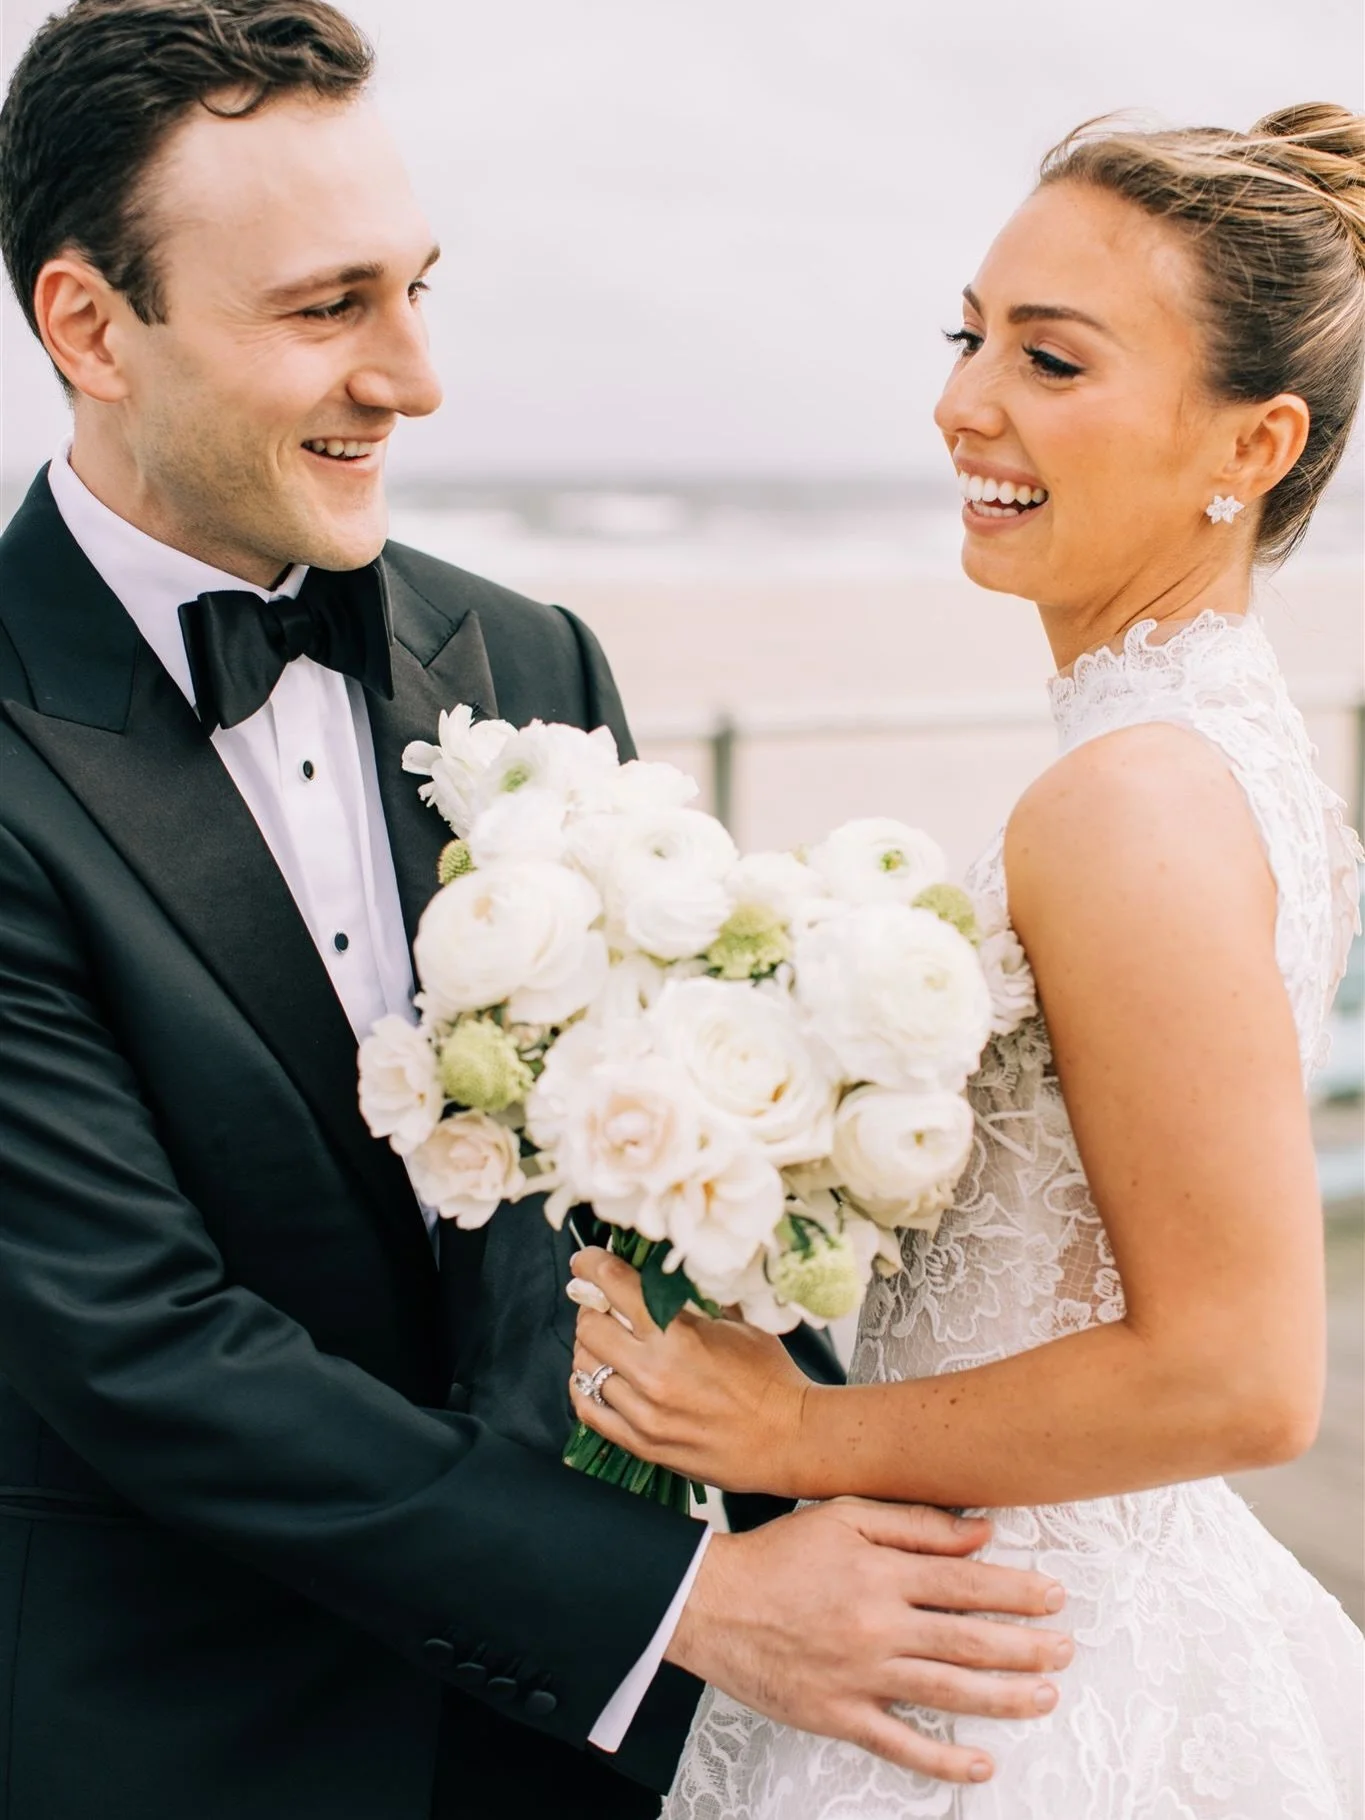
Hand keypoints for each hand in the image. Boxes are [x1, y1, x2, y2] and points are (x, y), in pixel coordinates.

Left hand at [568, 1247, 809, 1495]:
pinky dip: (586, 1387)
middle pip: (590, 1324)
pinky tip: (602, 1377)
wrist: (792, 1439)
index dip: (592, 1265)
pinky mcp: (643, 1444)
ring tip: (611, 1342)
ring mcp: (645, 1412)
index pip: (614, 1285)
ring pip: (584, 1366)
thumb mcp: (740, 1323)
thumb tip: (670, 1272)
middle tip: (604, 1305)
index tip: (587, 1261)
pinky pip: (590, 1410)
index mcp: (678, 1334)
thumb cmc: (772, 1378)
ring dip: (593, 1348)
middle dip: (593, 1308)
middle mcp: (654, 1372)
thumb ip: (698, 1298)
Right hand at [667, 1499, 1071, 1785]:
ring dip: (1005, 1697)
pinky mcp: (840, 1715)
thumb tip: (979, 1533)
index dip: (1017, 1591)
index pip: (967, 1584)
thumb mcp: (843, 1515)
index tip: (1054, 1596)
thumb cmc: (777, 1555)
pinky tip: (981, 1765)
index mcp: (881, 1574)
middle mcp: (878, 1627)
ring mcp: (861, 1676)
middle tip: (1066, 1648)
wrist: (710, 1604)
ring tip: (1045, 1696)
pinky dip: (944, 1761)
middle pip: (969, 1641)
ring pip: (949, 1693)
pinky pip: (900, 1744)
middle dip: (1026, 1646)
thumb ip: (913, 1523)